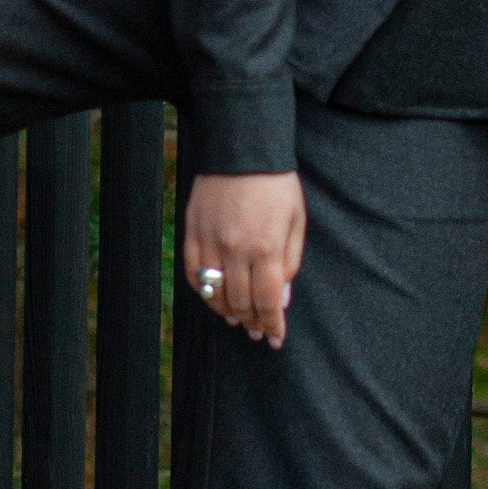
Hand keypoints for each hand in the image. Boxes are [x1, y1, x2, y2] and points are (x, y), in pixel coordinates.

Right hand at [182, 170, 306, 349]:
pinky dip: (203, 290)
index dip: (272, 325)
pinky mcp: (192, 232)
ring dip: (226, 311)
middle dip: (251, 322)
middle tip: (256, 332)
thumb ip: (289, 262)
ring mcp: (210, 242)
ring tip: (236, 319)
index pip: (268, 302)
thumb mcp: (296, 221)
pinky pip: (193, 273)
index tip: (275, 338)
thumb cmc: (276, 185)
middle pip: (240, 302)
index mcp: (266, 248)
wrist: (242, 149)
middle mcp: (235, 250)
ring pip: (214, 293)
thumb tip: (282, 299)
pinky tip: (213, 296)